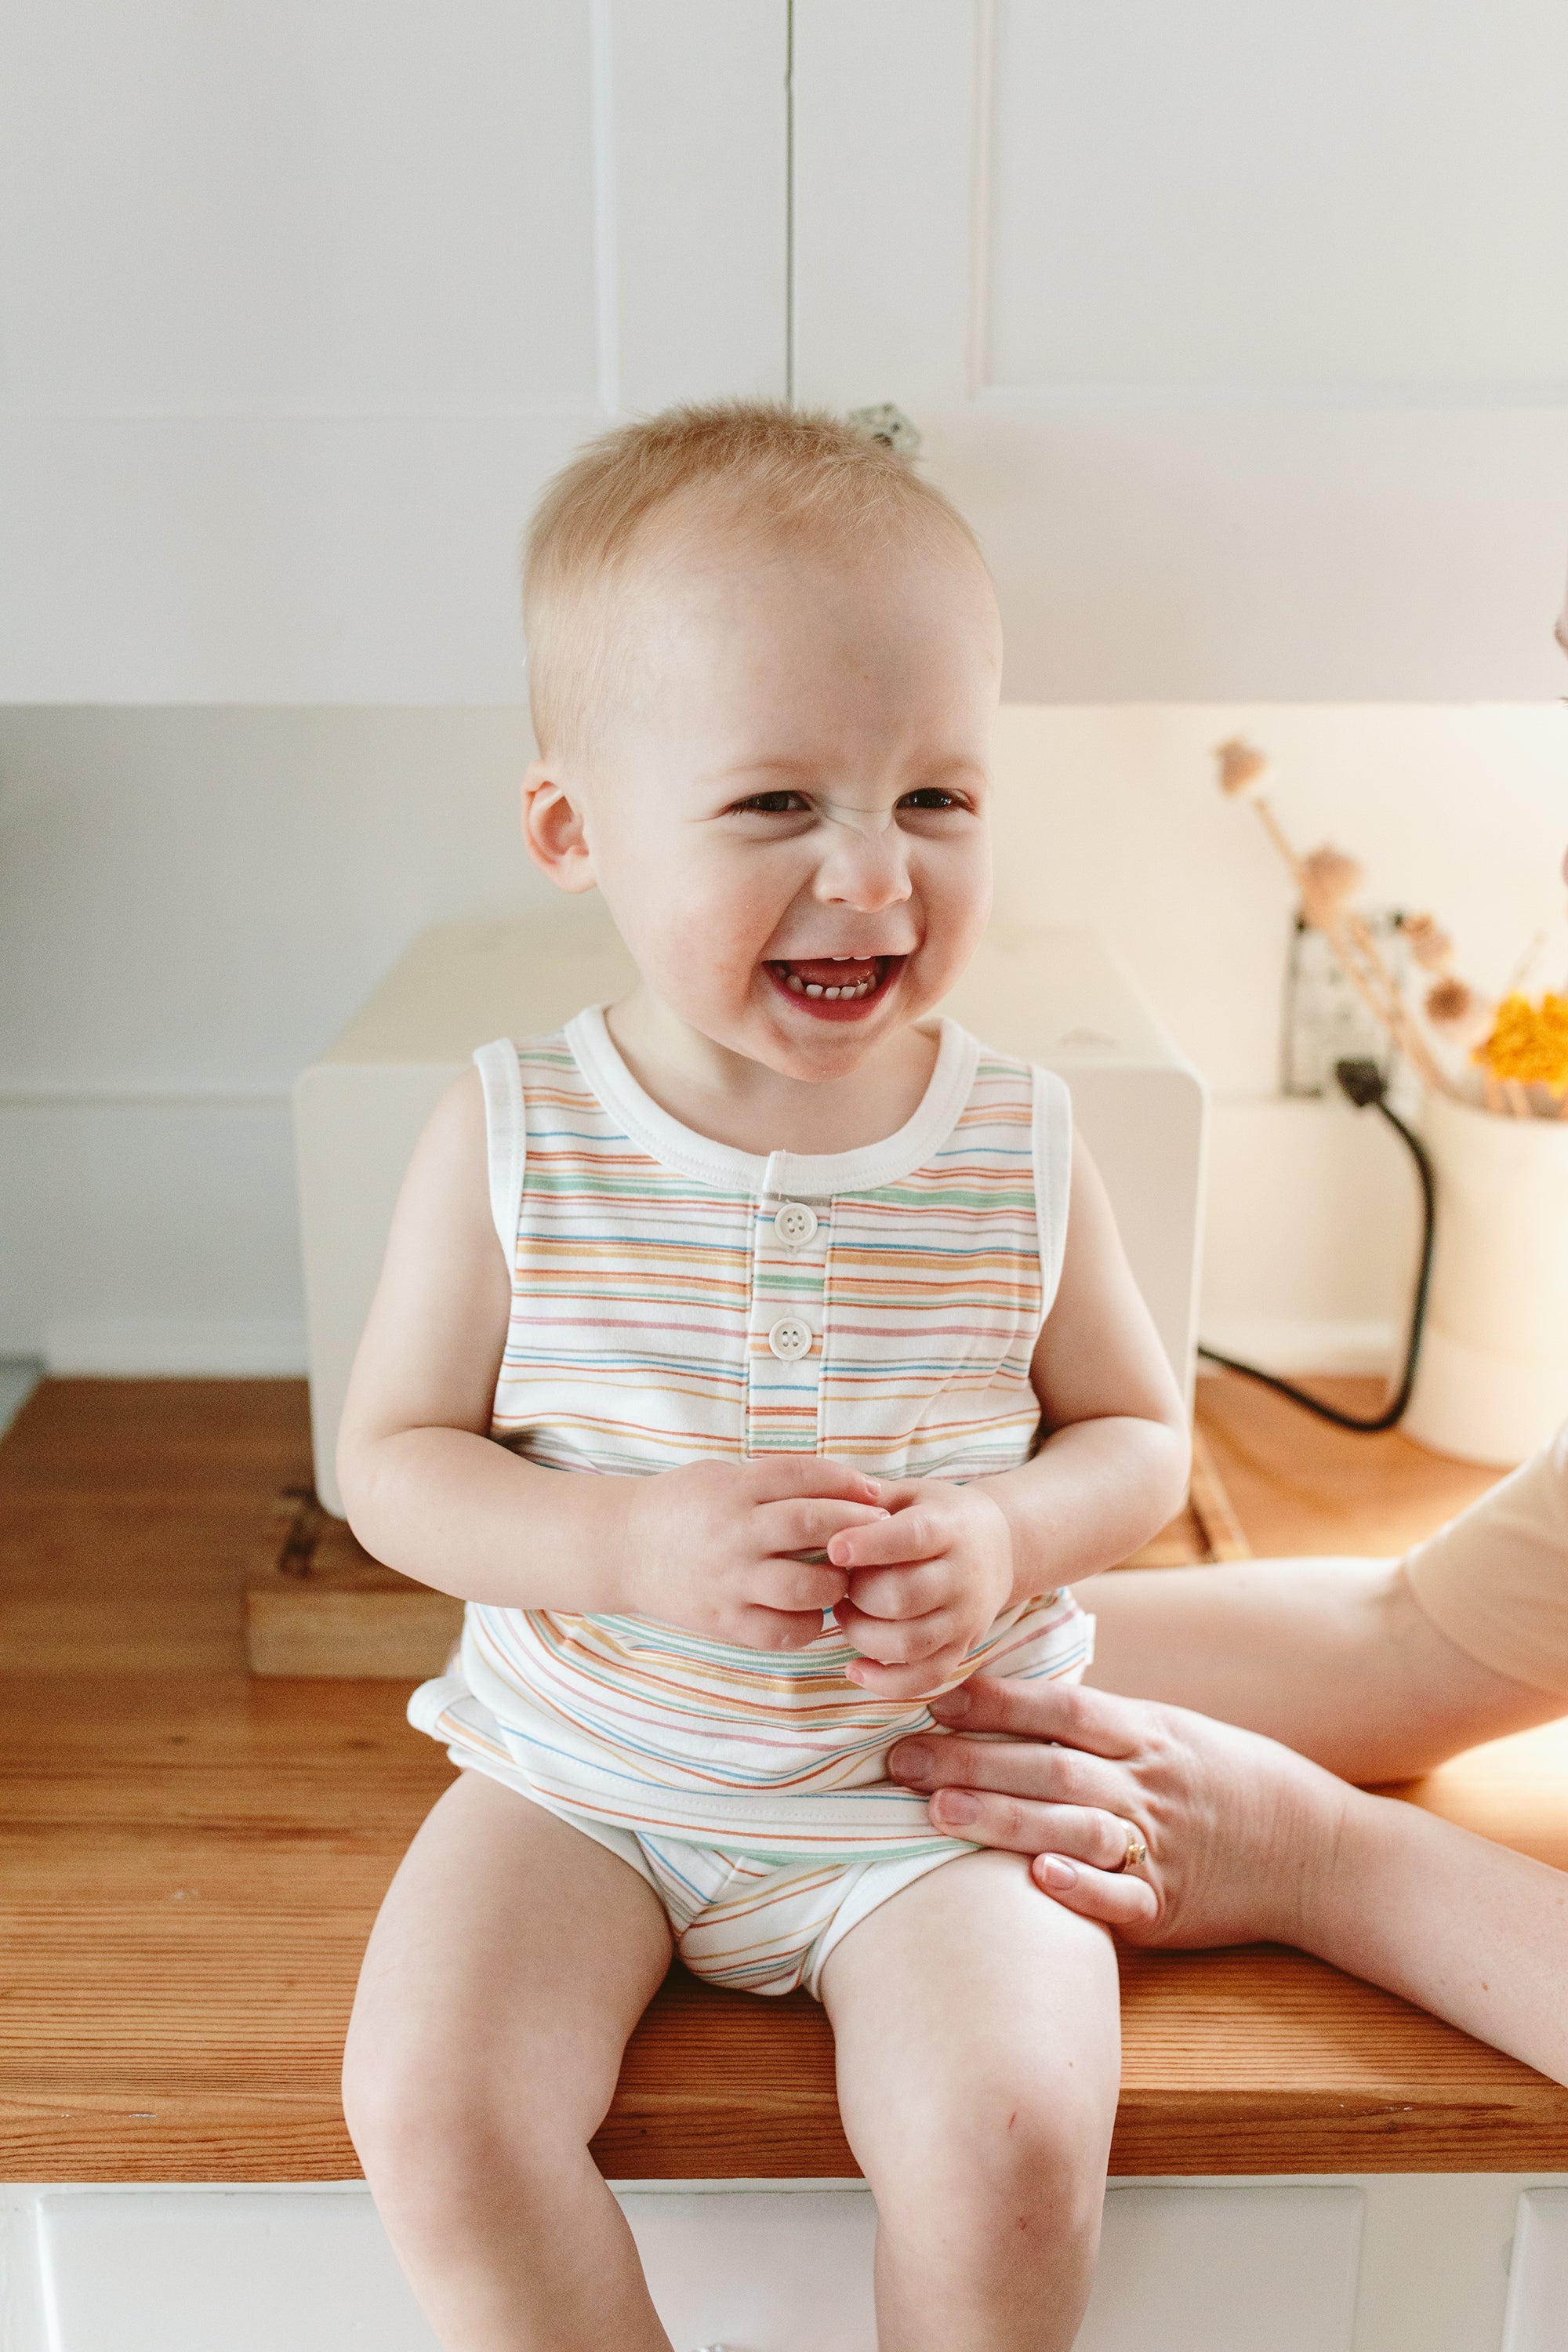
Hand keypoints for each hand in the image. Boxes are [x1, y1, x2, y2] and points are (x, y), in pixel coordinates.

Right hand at [622, 1456, 888, 1650]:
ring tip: (843, 1580)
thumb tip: (846, 1488)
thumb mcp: (722, 1475)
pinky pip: (781, 1632)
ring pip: (805, 1586)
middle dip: (857, 1529)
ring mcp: (728, 1580)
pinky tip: (812, 1614)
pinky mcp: (723, 1621)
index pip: (805, 1476)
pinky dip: (808, 1626)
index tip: (875, 1494)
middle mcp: (734, 1532)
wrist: (621, 1547)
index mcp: (734, 1488)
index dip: (848, 1482)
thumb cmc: (681, 1505)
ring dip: (838, 1584)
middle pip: (813, 1525)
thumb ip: (774, 1480)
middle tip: (880, 1535)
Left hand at [824, 1478, 1015, 1700]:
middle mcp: (963, 1576)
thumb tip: (817, 1497)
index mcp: (950, 1527)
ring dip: (862, 1636)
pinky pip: (924, 1680)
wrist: (1001, 1546)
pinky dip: (884, 1683)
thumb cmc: (938, 1515)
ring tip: (844, 1615)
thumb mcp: (912, 1492)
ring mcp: (965, 1618)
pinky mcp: (962, 1649)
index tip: (833, 1548)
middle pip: (904, 1597)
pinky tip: (855, 1668)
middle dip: (857, 1595)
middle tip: (835, 1584)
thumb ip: (868, 1496)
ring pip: (909, 1643)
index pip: (912, 1537)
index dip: (870, 1545)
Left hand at [886, 1673, 1349, 1945]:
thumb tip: (1014, 1698)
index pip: (1062, 1706)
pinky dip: (1081, 1888)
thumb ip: (1100, 1723)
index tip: (934, 1696)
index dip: (997, 1700)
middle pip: (1050, 1763)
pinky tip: (1036, 1879)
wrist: (1316, 1848)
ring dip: (1005, 1818)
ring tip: (939, 1813)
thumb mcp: (1170, 1732)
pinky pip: (1124, 1898)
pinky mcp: (1171, 1906)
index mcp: (1146, 1733)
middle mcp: (1148, 1783)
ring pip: (1075, 1825)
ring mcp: (1161, 1844)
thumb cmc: (1228, 1782)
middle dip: (970, 1759)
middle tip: (899, 1758)